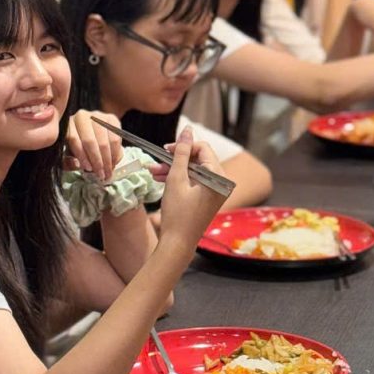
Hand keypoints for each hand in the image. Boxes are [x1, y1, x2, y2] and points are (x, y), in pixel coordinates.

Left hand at [65, 110, 122, 180]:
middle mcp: (81, 116)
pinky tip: (114, 161)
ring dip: (108, 158)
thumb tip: (77, 164)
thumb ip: (67, 162)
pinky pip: (115, 135)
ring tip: (108, 170)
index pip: (74, 140)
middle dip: (97, 160)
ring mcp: (97, 115)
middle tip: (101, 174)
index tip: (88, 169)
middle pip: (90, 140)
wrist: (89, 132)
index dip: (82, 156)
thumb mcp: (67, 155)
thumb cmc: (75, 146)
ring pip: (104, 139)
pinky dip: (116, 150)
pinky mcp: (111, 118)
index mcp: (67, 124)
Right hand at [156, 127, 227, 249]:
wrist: (178, 244)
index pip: (202, 148)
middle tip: (156, 161)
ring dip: (173, 169)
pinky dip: (179, 178)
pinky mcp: (208, 197)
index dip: (183, 146)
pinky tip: (160, 178)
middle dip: (175, 159)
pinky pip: (194, 180)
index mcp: (218, 177)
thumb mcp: (176, 179)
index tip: (165, 150)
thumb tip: (187, 130)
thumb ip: (182, 152)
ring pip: (193, 170)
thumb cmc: (177, 213)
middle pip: (198, 158)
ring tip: (152, 171)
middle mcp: (222, 182)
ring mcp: (216, 190)